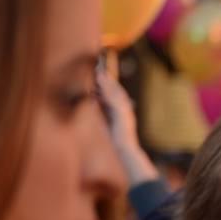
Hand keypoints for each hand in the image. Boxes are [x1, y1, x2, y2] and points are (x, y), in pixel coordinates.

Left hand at [97, 71, 157, 187]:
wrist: (125, 149)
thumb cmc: (116, 139)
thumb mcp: (107, 122)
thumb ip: (102, 111)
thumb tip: (94, 101)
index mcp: (123, 111)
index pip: (116, 94)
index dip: (108, 84)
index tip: (99, 75)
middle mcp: (126, 109)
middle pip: (117, 90)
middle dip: (108, 80)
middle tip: (98, 69)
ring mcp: (126, 112)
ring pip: (117, 93)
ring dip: (108, 83)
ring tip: (99, 74)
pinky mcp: (123, 115)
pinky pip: (115, 101)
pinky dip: (109, 92)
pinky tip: (102, 86)